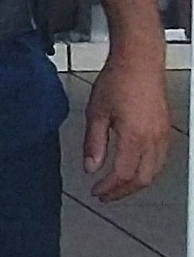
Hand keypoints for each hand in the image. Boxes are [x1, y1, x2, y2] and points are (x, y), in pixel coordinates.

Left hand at [81, 51, 173, 201]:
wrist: (139, 61)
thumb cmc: (118, 80)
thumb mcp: (96, 112)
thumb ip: (93, 143)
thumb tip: (91, 166)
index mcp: (135, 135)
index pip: (122, 173)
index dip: (109, 188)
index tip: (96, 191)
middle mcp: (153, 138)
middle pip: (142, 178)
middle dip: (123, 191)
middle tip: (106, 194)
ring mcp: (163, 134)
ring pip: (155, 171)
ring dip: (136, 183)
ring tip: (117, 186)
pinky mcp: (165, 129)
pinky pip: (161, 159)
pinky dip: (147, 170)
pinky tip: (133, 169)